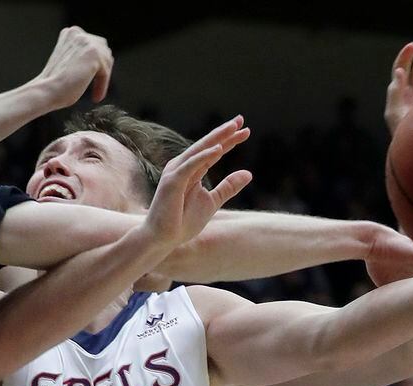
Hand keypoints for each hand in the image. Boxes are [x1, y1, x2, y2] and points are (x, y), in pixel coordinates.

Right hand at [36, 26, 112, 108]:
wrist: (47, 90)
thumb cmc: (53, 84)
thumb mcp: (67, 63)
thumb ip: (80, 57)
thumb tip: (97, 62)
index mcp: (70, 33)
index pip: (93, 44)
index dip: (95, 62)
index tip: (92, 79)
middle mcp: (77, 33)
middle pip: (103, 49)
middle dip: (102, 67)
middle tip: (97, 86)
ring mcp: (86, 41)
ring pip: (106, 60)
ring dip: (103, 78)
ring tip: (96, 94)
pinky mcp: (94, 54)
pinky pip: (106, 72)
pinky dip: (102, 85)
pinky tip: (96, 97)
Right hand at [145, 116, 252, 245]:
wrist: (163, 239)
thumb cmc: (183, 222)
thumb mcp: (212, 202)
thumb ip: (228, 187)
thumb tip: (249, 173)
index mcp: (192, 170)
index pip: (213, 151)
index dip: (229, 140)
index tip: (245, 131)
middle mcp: (183, 167)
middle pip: (207, 146)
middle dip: (224, 132)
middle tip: (241, 119)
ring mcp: (176, 173)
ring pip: (199, 150)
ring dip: (216, 138)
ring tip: (233, 128)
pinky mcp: (172, 182)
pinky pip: (191, 166)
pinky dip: (204, 156)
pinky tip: (219, 149)